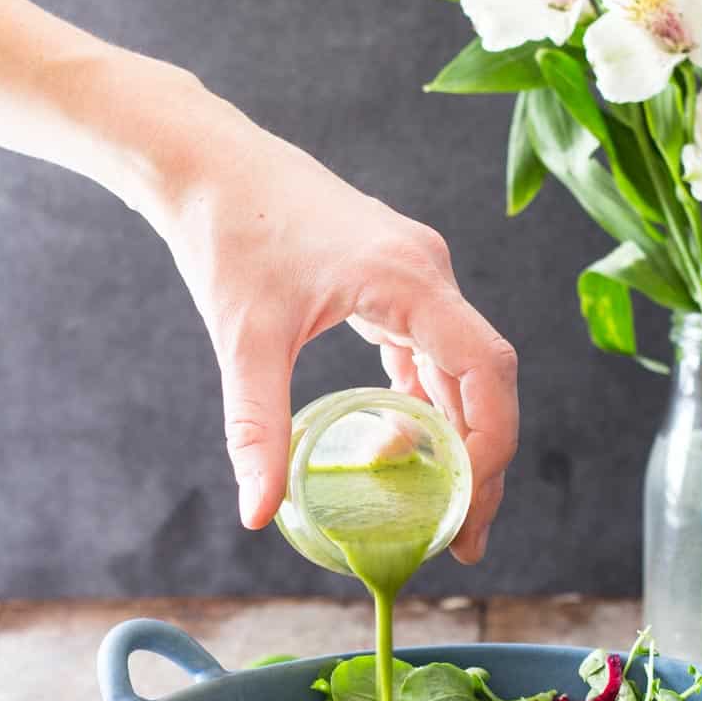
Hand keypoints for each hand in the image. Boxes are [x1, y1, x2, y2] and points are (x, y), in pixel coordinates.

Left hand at [153, 89, 517, 562]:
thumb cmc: (229, 233)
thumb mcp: (244, 341)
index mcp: (409, 281)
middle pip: (486, 378)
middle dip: (482, 461)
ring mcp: (417, 274)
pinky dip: (429, 402)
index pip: (488, 369)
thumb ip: (258, 429)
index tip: (472, 508)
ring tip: (443, 507)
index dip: (493, 443)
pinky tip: (407, 448)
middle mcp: (428, 274)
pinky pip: (433, 350)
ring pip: (463, 368)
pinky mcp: (395, 280)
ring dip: (459, 436)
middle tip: (464, 538)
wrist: (208, 162)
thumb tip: (257, 514)